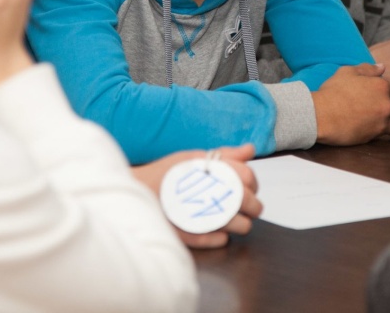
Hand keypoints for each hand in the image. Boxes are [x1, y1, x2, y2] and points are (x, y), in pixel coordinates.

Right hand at [132, 144, 261, 248]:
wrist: (136, 192)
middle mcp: (211, 191)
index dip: (253, 183)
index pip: (248, 176)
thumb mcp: (194, 158)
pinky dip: (222, 237)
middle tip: (246, 208)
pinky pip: (220, 240)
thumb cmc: (166, 174)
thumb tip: (249, 149)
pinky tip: (218, 233)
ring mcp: (204, 215)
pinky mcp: (193, 235)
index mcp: (213, 170)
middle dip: (253, 206)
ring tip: (232, 221)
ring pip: (240, 226)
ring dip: (241, 224)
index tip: (248, 187)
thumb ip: (225, 155)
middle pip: (249, 203)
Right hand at [312, 63, 389, 144]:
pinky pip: (389, 136)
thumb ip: (367, 69)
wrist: (320, 115)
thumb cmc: (332, 92)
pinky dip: (385, 133)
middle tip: (379, 107)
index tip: (382, 94)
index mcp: (381, 86)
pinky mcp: (376, 135)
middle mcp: (386, 103)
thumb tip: (382, 67)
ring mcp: (382, 121)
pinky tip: (375, 129)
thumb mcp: (347, 72)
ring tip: (379, 119)